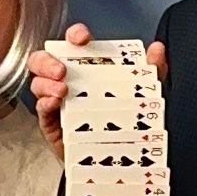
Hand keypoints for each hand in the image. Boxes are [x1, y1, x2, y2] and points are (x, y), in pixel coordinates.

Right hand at [29, 22, 164, 152]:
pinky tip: (54, 103)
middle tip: (62, 70)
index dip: (74, 36)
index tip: (82, 38)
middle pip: (44, 60)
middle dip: (48, 61)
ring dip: (46, 83)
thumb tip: (158, 50)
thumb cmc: (121, 120)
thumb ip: (151, 71)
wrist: (114, 159)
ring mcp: (57, 101)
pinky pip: (41, 110)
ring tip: (62, 90)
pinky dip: (44, 103)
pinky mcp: (52, 123)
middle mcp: (67, 81)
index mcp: (86, 68)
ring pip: (38, 83)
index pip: (73, 44)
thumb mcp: (142, 93)